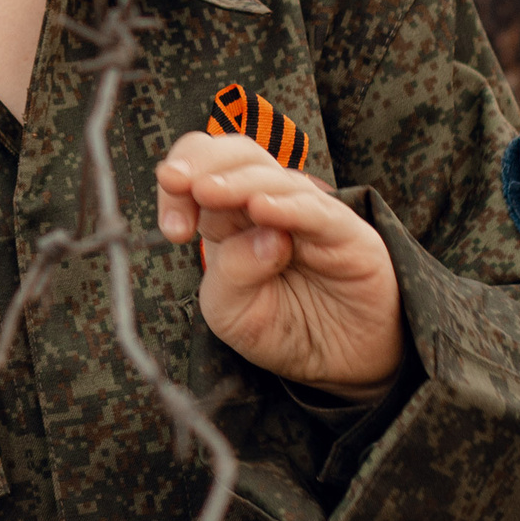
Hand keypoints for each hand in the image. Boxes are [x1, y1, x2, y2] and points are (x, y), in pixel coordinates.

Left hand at [156, 130, 403, 394]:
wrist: (337, 364)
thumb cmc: (281, 329)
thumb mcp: (232, 312)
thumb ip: (230, 275)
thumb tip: (258, 237)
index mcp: (230, 216)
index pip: (200, 172)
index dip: (178, 186)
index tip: (172, 227)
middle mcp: (269, 204)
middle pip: (237, 156)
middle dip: (201, 163)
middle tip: (176, 182)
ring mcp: (309, 214)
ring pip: (274, 177)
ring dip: (238, 182)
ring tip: (209, 191)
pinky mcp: (348, 234)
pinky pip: (317, 211)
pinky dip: (288, 206)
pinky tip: (264, 210)